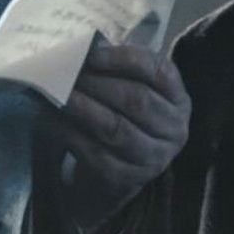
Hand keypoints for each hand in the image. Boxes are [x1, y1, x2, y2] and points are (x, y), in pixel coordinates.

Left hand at [60, 42, 189, 233]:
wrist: (123, 166)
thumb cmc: (125, 115)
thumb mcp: (132, 89)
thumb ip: (115, 72)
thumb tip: (79, 55)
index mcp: (178, 98)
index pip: (158, 71)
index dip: (124, 60)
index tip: (91, 55)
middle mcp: (174, 128)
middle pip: (137, 100)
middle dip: (99, 84)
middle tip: (68, 75)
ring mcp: (155, 157)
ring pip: (117, 129)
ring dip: (84, 109)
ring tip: (60, 96)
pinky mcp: (130, 179)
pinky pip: (98, 155)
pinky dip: (73, 136)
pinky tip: (55, 122)